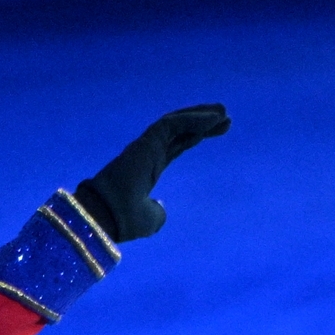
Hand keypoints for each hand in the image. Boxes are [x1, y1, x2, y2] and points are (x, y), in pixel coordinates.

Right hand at [75, 104, 230, 241]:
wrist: (107, 218)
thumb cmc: (126, 221)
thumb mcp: (150, 220)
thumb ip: (158, 212)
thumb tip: (160, 208)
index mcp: (148, 170)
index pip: (176, 146)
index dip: (197, 135)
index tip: (222, 129)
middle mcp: (146, 155)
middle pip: (180, 131)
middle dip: (203, 122)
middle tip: (227, 118)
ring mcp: (144, 147)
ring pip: (175, 122)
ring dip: (200, 115)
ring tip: (224, 112)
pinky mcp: (145, 143)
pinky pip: (172, 124)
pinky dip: (193, 119)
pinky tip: (213, 118)